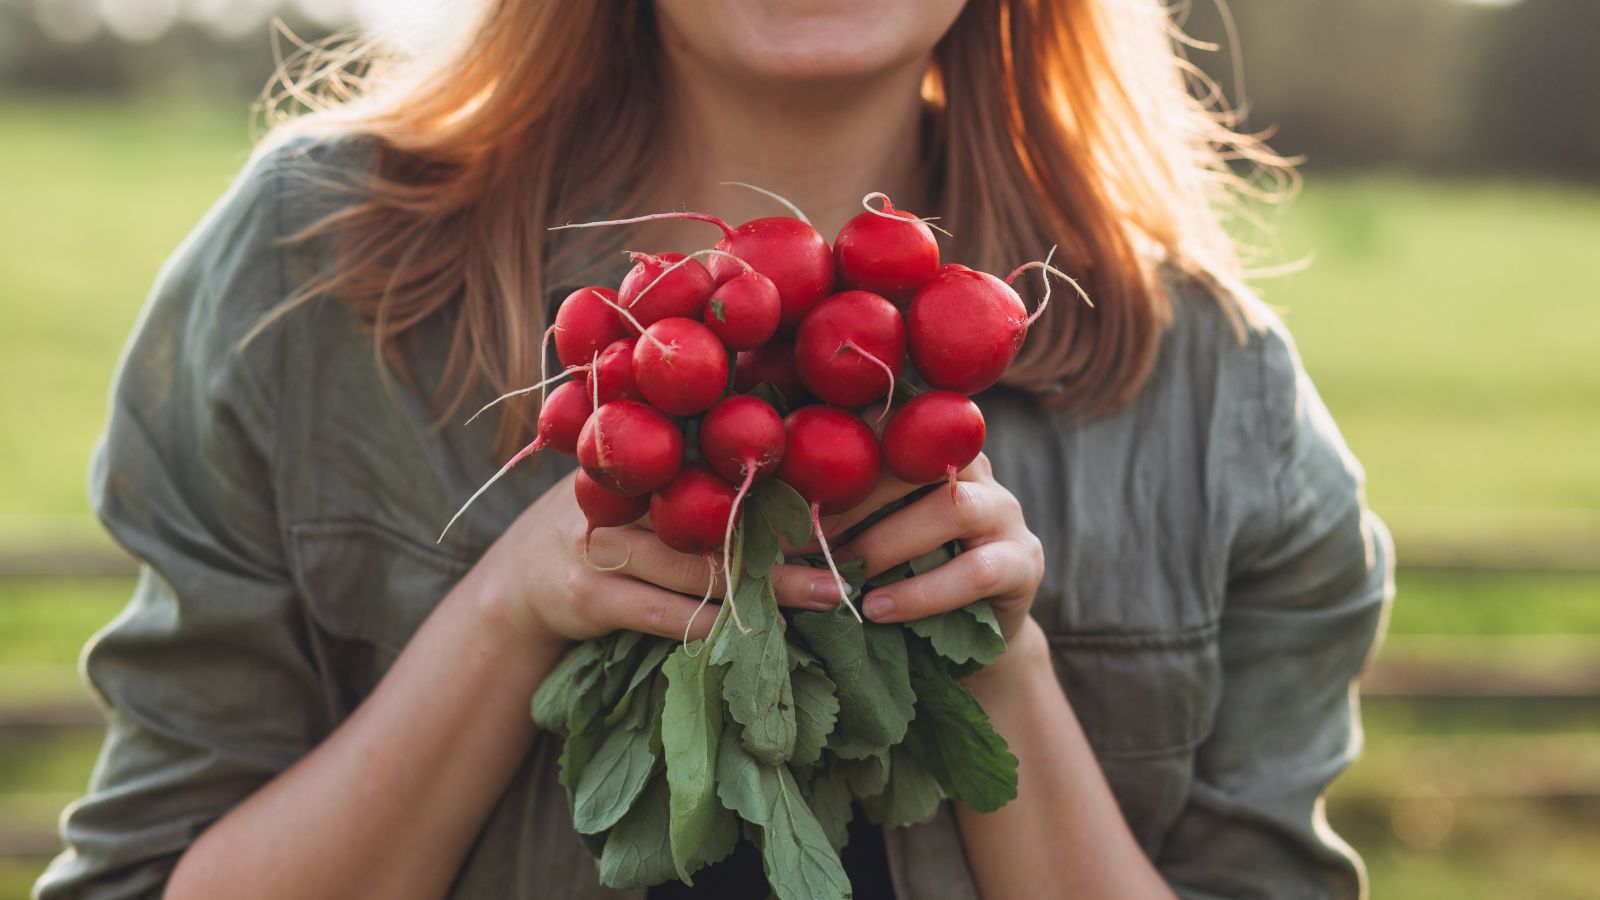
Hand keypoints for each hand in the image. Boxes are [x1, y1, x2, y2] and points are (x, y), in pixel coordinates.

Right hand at [470, 470, 839, 653]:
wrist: (515, 587)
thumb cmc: (603, 534)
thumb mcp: (638, 497)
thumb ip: (690, 484)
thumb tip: (789, 475)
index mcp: (640, 462)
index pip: (715, 463)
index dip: (778, 482)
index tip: (834, 499)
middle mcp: (620, 494)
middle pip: (717, 516)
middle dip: (785, 540)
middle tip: (844, 558)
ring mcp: (601, 543)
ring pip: (697, 566)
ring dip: (766, 586)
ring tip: (823, 595)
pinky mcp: (588, 595)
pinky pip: (663, 612)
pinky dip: (712, 623)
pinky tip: (755, 634)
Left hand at [771, 454, 1044, 642]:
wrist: (964, 644)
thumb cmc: (891, 575)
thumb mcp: (858, 531)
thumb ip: (825, 504)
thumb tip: (747, 496)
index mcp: (927, 443)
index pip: (886, 421)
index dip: (837, 447)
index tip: (783, 482)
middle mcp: (972, 465)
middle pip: (917, 457)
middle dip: (854, 496)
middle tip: (804, 534)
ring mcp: (1006, 510)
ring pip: (950, 508)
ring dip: (885, 543)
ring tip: (841, 576)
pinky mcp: (1023, 563)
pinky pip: (976, 571)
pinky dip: (921, 593)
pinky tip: (877, 610)